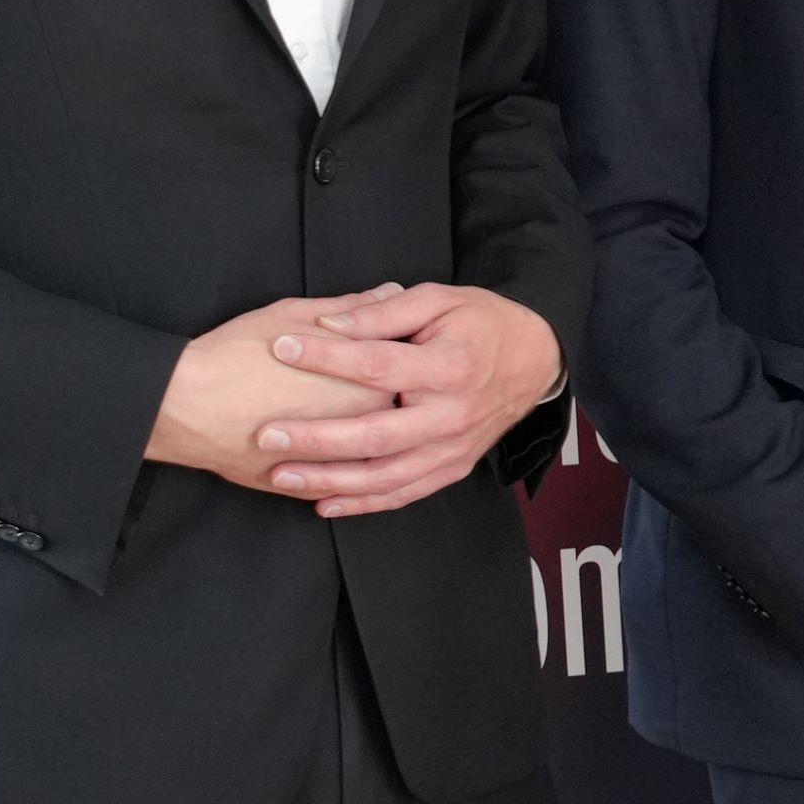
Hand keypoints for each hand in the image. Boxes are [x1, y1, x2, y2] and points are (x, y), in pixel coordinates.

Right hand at [147, 295, 392, 495]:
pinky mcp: (311, 486)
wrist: (185, 406)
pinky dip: (344, 473)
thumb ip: (354, 308)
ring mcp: (340, 462)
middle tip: (391, 383)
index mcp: (372, 381)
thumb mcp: (299, 315)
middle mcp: (365, 426)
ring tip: (351, 417)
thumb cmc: (239, 354)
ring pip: (374, 456)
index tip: (410, 345)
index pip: (410, 369)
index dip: (409, 355)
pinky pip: (341, 485)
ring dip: (375, 440)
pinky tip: (339, 454)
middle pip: (401, 415)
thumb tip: (391, 292)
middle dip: (402, 399)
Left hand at [250, 282, 565, 518]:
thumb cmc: (481, 323)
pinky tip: (323, 503)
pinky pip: (404, 493)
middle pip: (376, 435)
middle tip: (267, 435)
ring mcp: (453, 448)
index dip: (327, 357)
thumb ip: (383, 311)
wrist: (536, 361)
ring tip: (280, 475)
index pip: (378, 365)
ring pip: (386, 476)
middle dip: (317, 438)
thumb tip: (329, 322)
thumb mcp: (438, 299)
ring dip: (331, 480)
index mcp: (450, 367)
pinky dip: (363, 504)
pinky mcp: (452, 467)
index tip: (281, 347)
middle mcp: (452, 415)